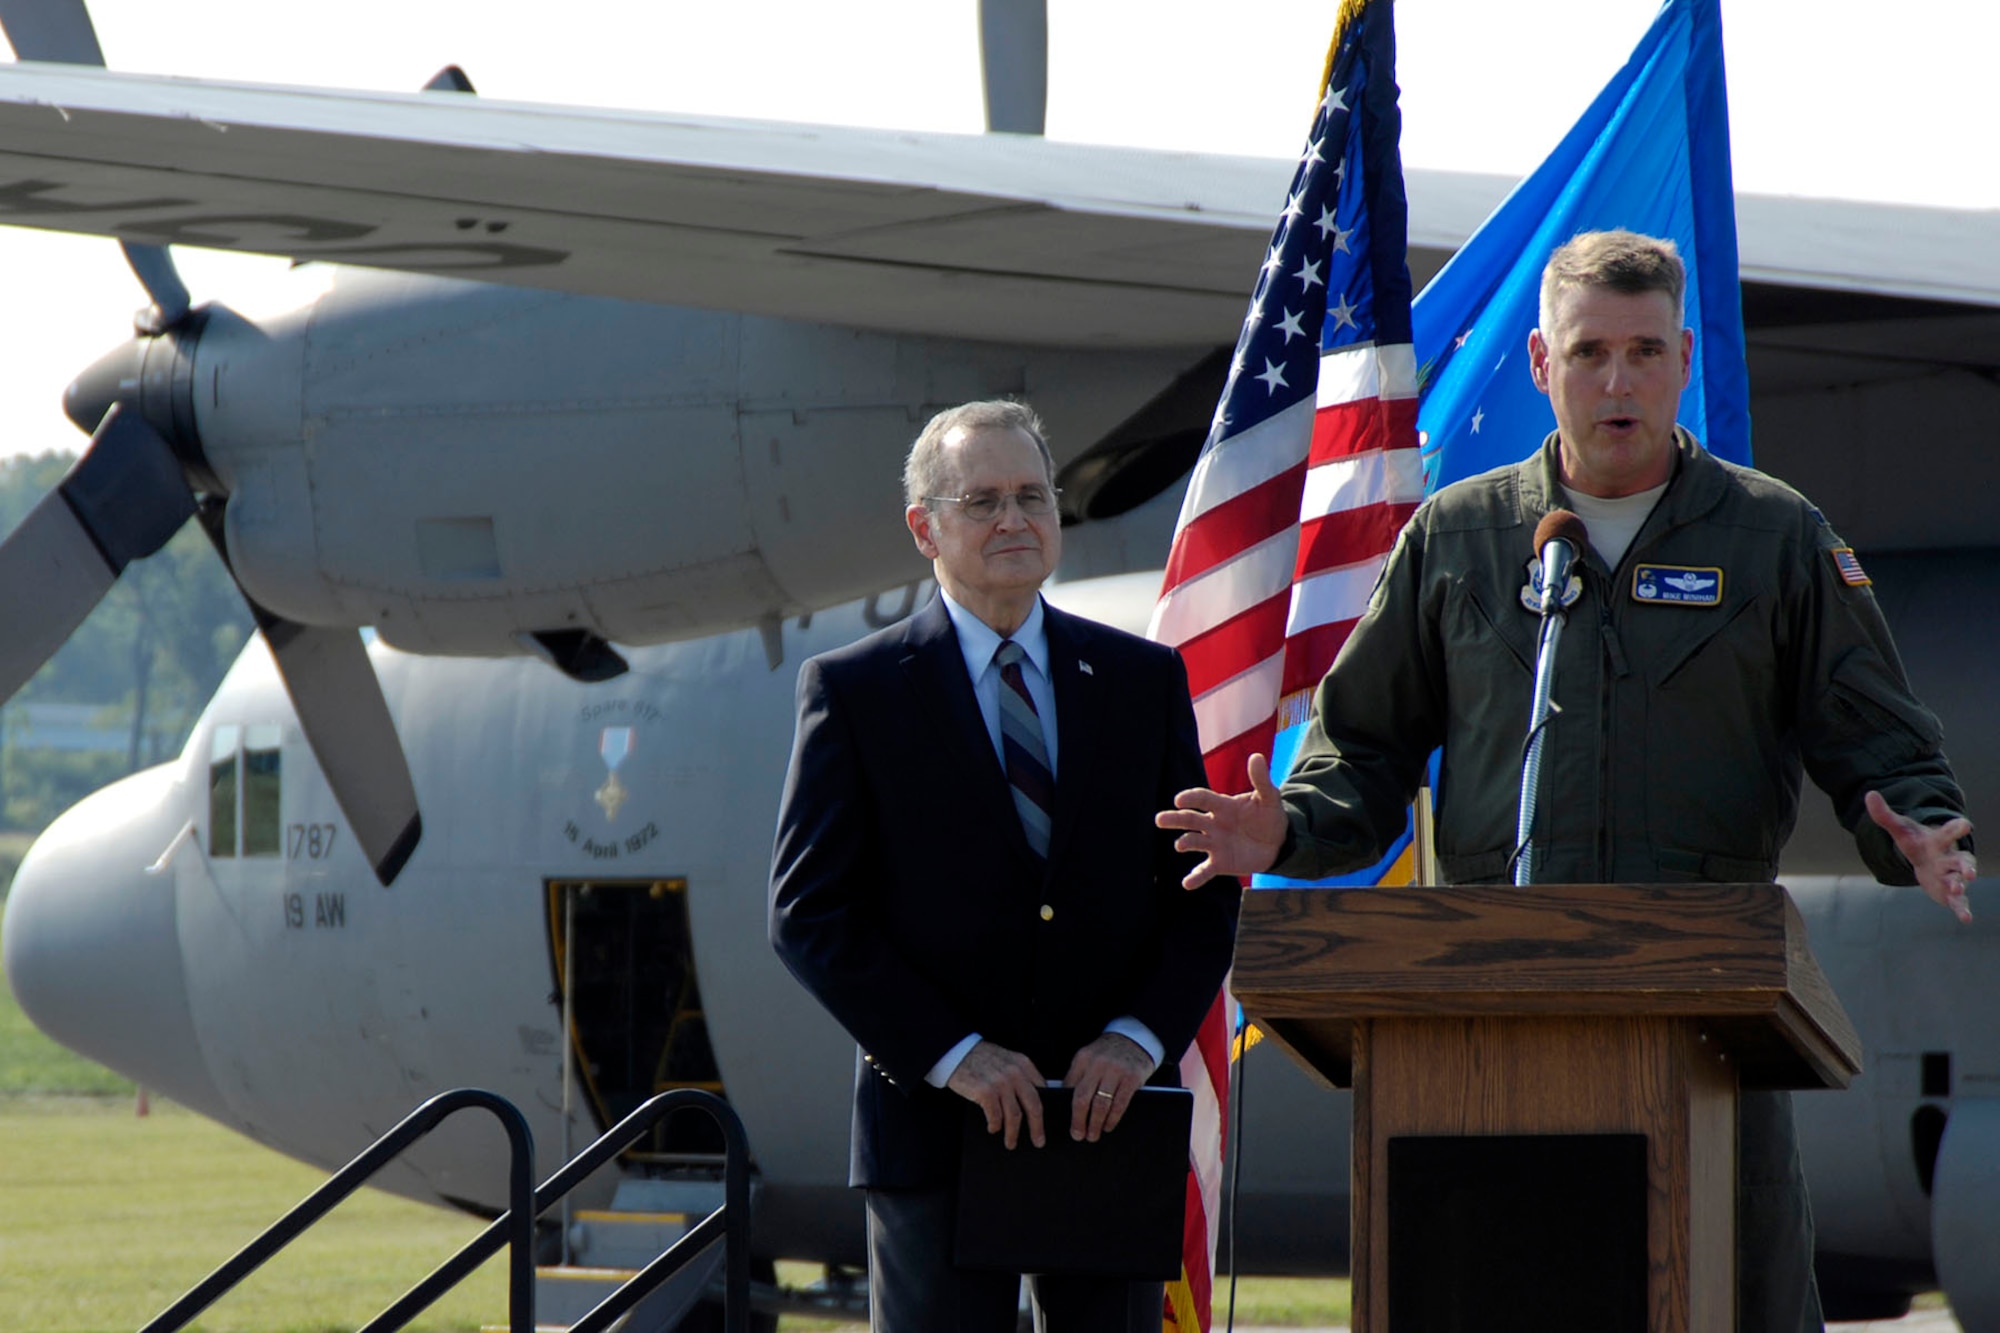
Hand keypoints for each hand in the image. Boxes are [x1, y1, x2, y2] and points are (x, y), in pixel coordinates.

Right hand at [946, 1041, 1047, 1148]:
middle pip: (1033, 1106)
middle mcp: (1015, 1073)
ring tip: (1011, 1142)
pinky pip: (995, 1116)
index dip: (1046, 1109)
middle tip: (1038, 1141)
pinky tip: (993, 1129)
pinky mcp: (985, 1091)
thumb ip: (1020, 1075)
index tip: (1046, 1123)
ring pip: (1014, 1115)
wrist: (957, 1052)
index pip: (1043, 1091)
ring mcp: (1000, 1082)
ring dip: (1013, 1133)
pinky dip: (995, 1126)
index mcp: (1023, 1064)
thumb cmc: (981, 1059)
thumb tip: (1032, 1102)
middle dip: (1037, 1127)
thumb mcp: (1007, 1060)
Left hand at [1063, 1033, 1153, 1142]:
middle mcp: (1097, 1064)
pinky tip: (1108, 1126)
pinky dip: (1112, 1119)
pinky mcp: (1132, 1078)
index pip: (1069, 1088)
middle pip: (1082, 1098)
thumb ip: (1079, 1076)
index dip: (1066, 1108)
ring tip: (1092, 1135)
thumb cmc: (1108, 1053)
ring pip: (1101, 1104)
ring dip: (1095, 1124)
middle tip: (1077, 1135)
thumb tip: (1065, 1103)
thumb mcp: (1089, 1057)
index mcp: (1082, 1059)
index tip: (1065, 1123)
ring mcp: (1115, 1070)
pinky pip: (1119, 1104)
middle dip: (1078, 1120)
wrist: (1135, 1038)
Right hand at [1156, 752, 1288, 889]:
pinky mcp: (1219, 863)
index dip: (1190, 798)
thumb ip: (1261, 779)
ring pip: (1193, 842)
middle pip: (1189, 819)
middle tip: (1160, 819)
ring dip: (1185, 843)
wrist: (1278, 843)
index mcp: (1222, 806)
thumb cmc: (1269, 816)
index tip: (1180, 800)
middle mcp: (1213, 824)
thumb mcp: (1269, 798)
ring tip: (1181, 845)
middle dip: (1175, 819)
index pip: (1202, 799)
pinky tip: (1186, 884)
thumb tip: (1256, 756)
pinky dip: (1195, 878)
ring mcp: (1214, 844)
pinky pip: (1204, 871)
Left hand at [1865, 790, 1975, 922]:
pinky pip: (1959, 901)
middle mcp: (1950, 858)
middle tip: (1968, 871)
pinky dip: (1962, 909)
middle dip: (1965, 865)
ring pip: (1960, 880)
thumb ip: (1884, 814)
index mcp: (1938, 841)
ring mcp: (1952, 876)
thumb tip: (1869, 794)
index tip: (1965, 824)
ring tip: (1957, 889)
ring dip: (1960, 885)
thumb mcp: (1899, 828)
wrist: (1925, 859)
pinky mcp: (1950, 893)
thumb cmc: (1916, 842)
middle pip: (1961, 860)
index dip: (1957, 828)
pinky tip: (1965, 918)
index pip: (1949, 832)